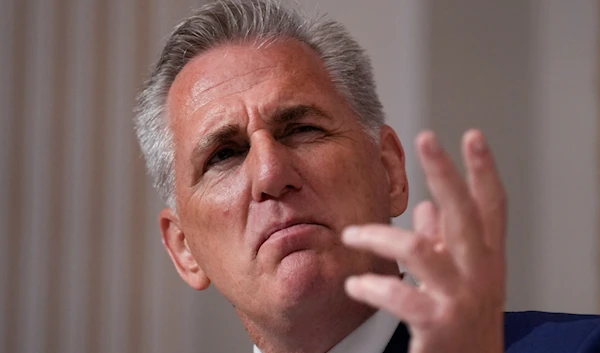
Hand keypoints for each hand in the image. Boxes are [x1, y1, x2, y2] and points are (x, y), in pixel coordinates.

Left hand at [342, 130, 505, 352]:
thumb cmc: (460, 323)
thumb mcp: (460, 280)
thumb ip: (444, 243)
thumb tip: (429, 208)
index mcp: (487, 260)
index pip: (492, 207)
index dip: (484, 171)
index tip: (472, 135)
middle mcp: (481, 274)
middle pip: (466, 213)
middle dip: (445, 172)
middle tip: (425, 137)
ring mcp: (461, 299)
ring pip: (419, 249)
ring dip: (378, 236)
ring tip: (350, 235)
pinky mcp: (438, 324)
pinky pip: (398, 294)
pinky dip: (370, 285)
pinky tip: (354, 284)